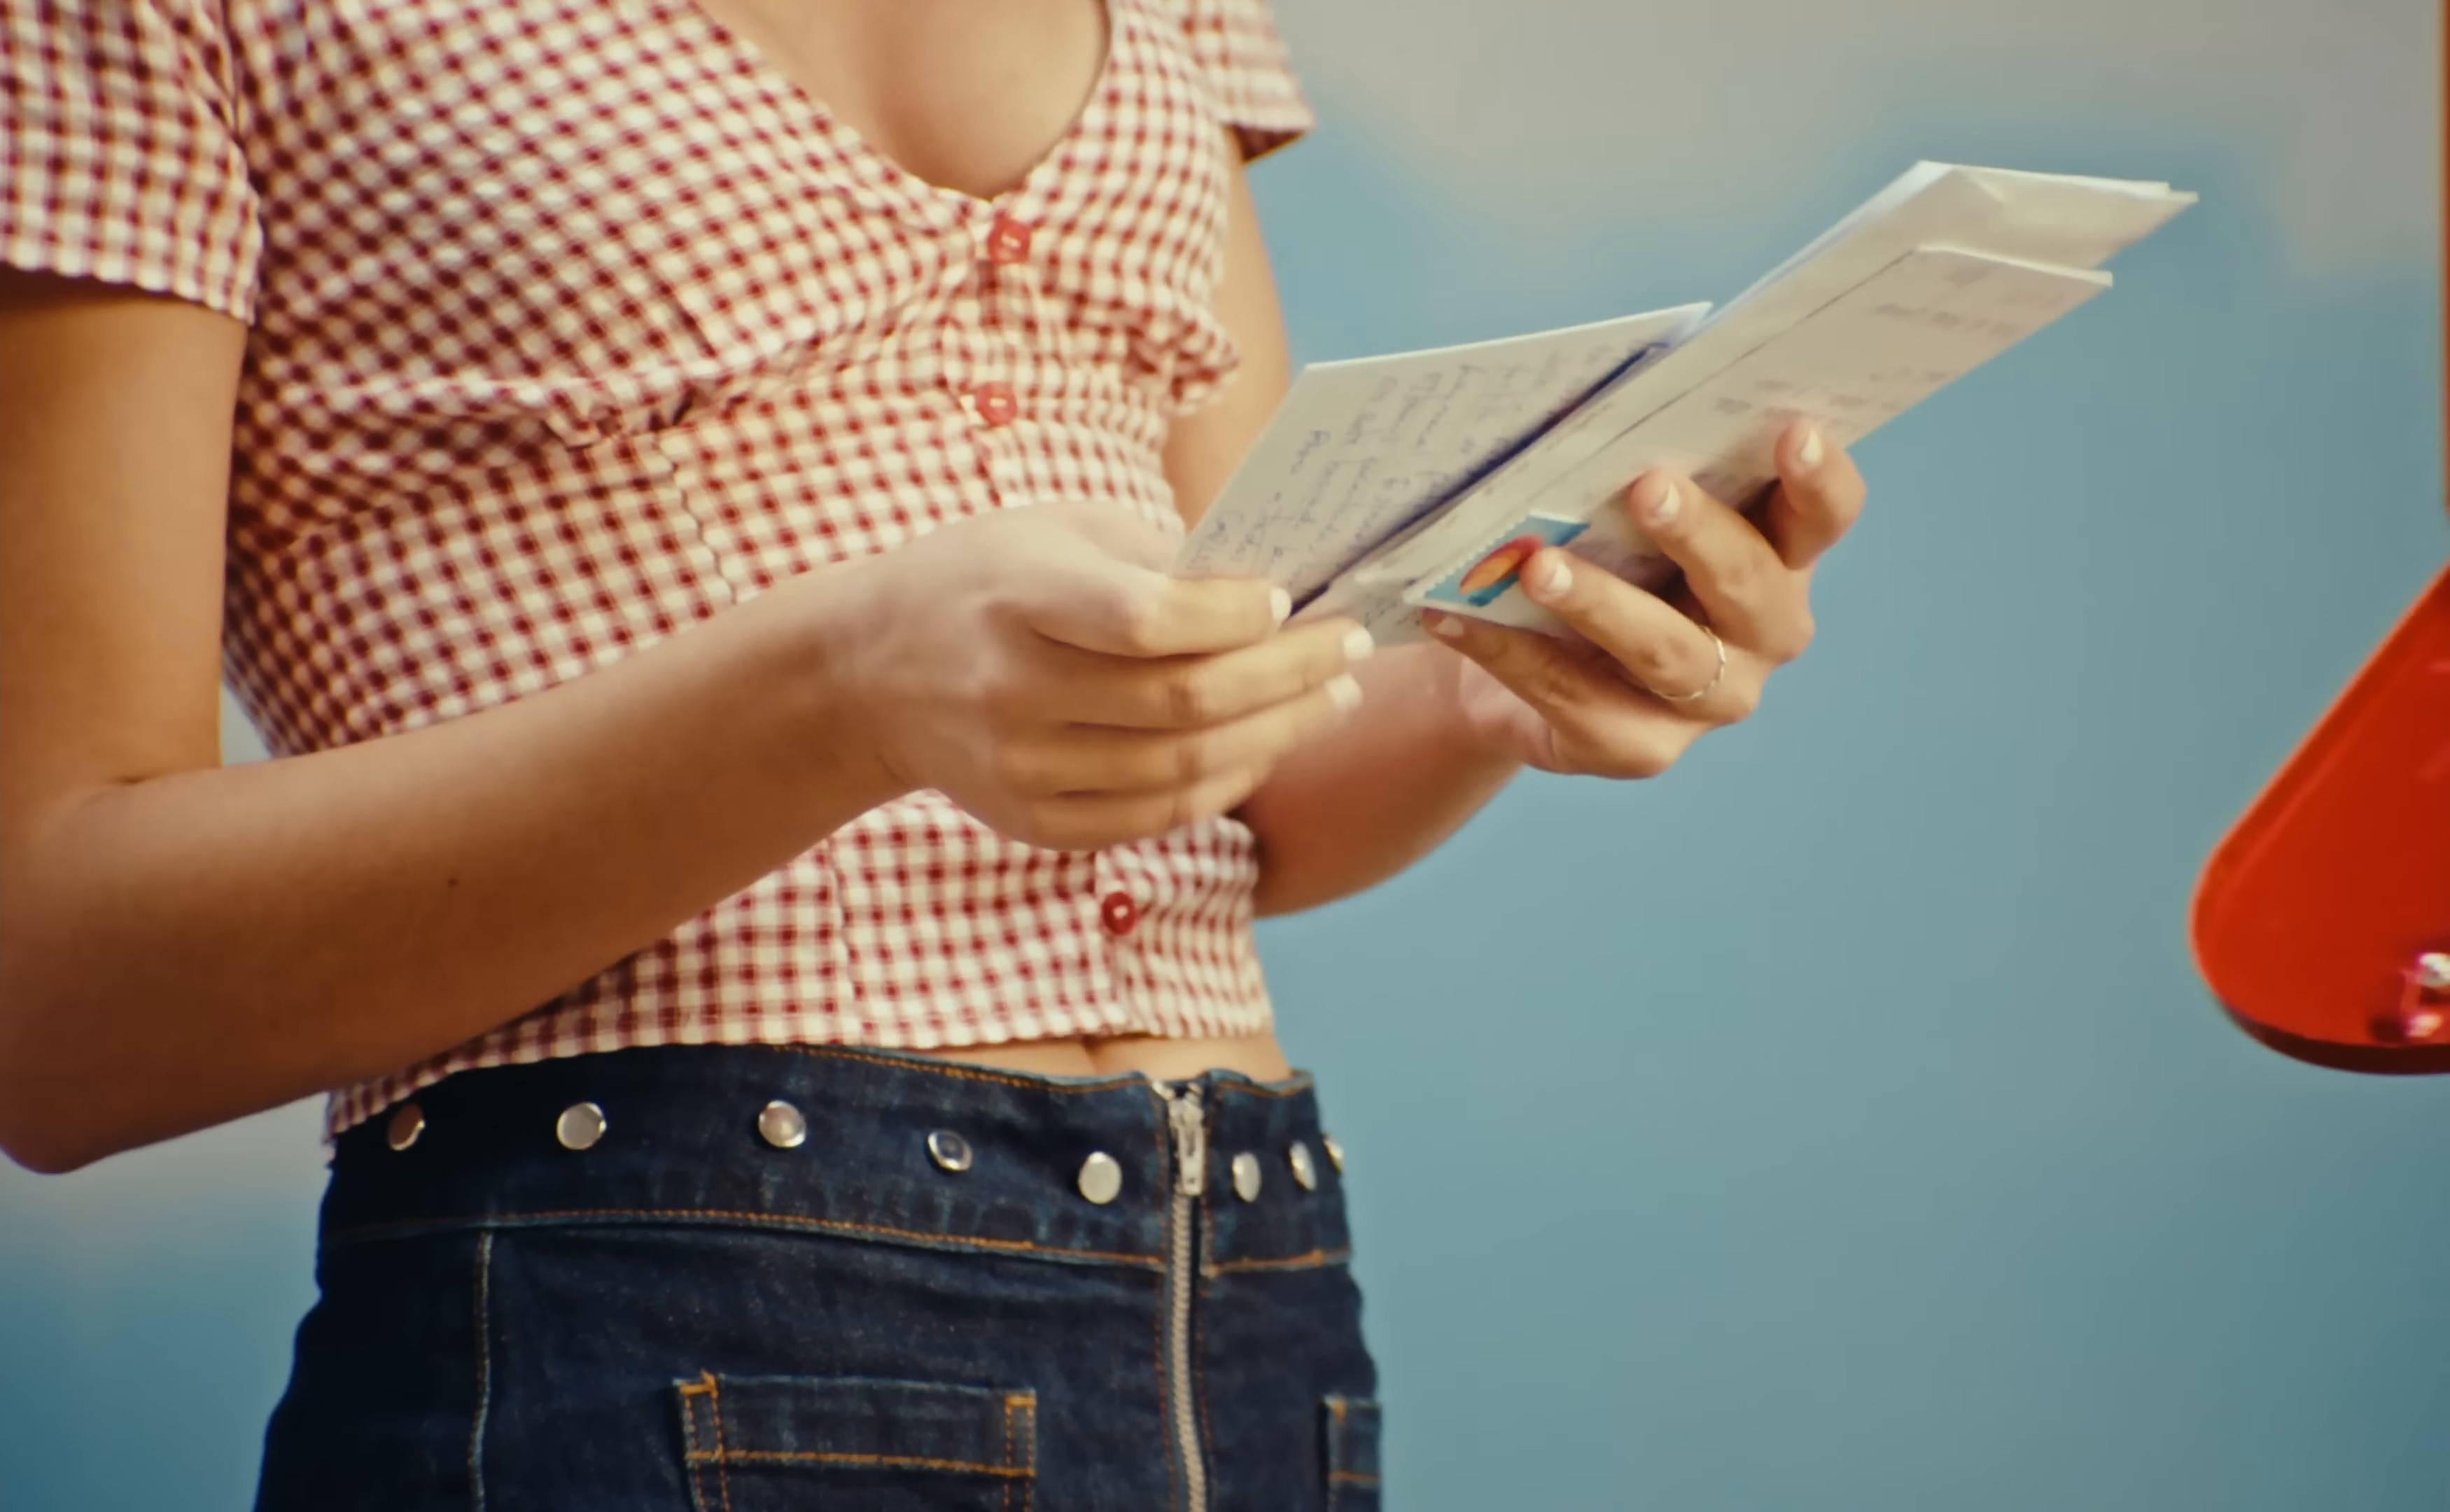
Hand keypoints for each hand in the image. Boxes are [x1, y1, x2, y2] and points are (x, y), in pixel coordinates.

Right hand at [828, 501, 1371, 849]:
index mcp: (1018, 594)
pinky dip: (1225, 783)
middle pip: (1182, 702)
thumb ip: (1159, 555)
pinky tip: (1266, 746)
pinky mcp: (1032, 821)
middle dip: (1289, 675)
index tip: (1289, 600)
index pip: (1146, 620)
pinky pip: (1155, 816)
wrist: (874, 671)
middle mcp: (1012, 689)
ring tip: (1331, 697)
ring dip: (1278, 732)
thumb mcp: (1057, 529)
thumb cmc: (988, 578)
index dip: (1232, 617)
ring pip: (1182, 767)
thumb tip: (1278, 588)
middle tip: (1351, 649)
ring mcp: (1019, 766)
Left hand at [1428, 419, 1864, 777]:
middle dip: (1698, 533)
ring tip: (1537, 567)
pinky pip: (1574, 698)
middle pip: (1749, 584)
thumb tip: (1578, 401)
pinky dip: (1510, 653)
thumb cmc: (1588, 548)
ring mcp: (1707, 699)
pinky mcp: (1639, 747)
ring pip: (1663, 651)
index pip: (1822, 516)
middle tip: (1646, 488)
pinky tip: (1456, 615)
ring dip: (1599, 603)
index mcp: (1778, 553)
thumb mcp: (1613, 499)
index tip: (1794, 431)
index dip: (1819, 479)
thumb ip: (1627, 456)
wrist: (1512, 655)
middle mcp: (1761, 632)